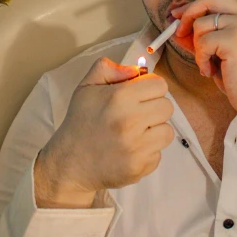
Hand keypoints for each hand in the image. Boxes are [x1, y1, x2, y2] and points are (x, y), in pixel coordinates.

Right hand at [37, 57, 174, 201]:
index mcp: (120, 97)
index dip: (150, 88)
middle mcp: (130, 120)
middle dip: (154, 108)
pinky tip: (130, 150)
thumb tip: (137, 70)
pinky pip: (158, 154)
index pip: (160, 84)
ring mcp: (136, 146)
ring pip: (167, 131)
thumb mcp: (87, 86)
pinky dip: (147, 152)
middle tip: (137, 115)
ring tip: (135, 133)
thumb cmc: (80, 121)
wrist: (69, 163)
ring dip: (154, 131)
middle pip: (167, 107)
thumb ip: (109, 69)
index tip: (139, 96)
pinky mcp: (139, 167)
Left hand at [171, 0, 236, 118]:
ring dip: (197, 47)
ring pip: (201, 24)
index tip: (179, 16)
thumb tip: (176, 26)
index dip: (193, 5)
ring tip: (208, 64)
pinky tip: (211, 71)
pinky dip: (201, 59)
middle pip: (208, 0)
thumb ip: (204, 36)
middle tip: (179, 33)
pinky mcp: (235, 40)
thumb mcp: (221, 51)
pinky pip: (203, 43)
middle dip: (188, 15)